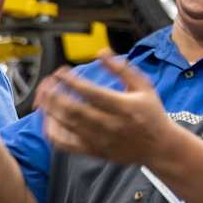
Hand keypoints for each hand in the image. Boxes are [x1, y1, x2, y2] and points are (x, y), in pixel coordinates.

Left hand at [35, 51, 175, 165]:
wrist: (159, 147)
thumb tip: (100, 52)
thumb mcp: (143, 86)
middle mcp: (110, 125)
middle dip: (55, 94)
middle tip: (47, 82)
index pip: (90, 93)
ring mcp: (99, 140)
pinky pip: (65, 144)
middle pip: (73, 110)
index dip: (71, 81)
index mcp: (123, 107)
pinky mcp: (93, 151)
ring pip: (66, 125)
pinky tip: (48, 118)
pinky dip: (51, 131)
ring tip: (42, 96)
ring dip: (49, 109)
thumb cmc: (151, 113)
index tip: (60, 72)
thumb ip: (122, 68)